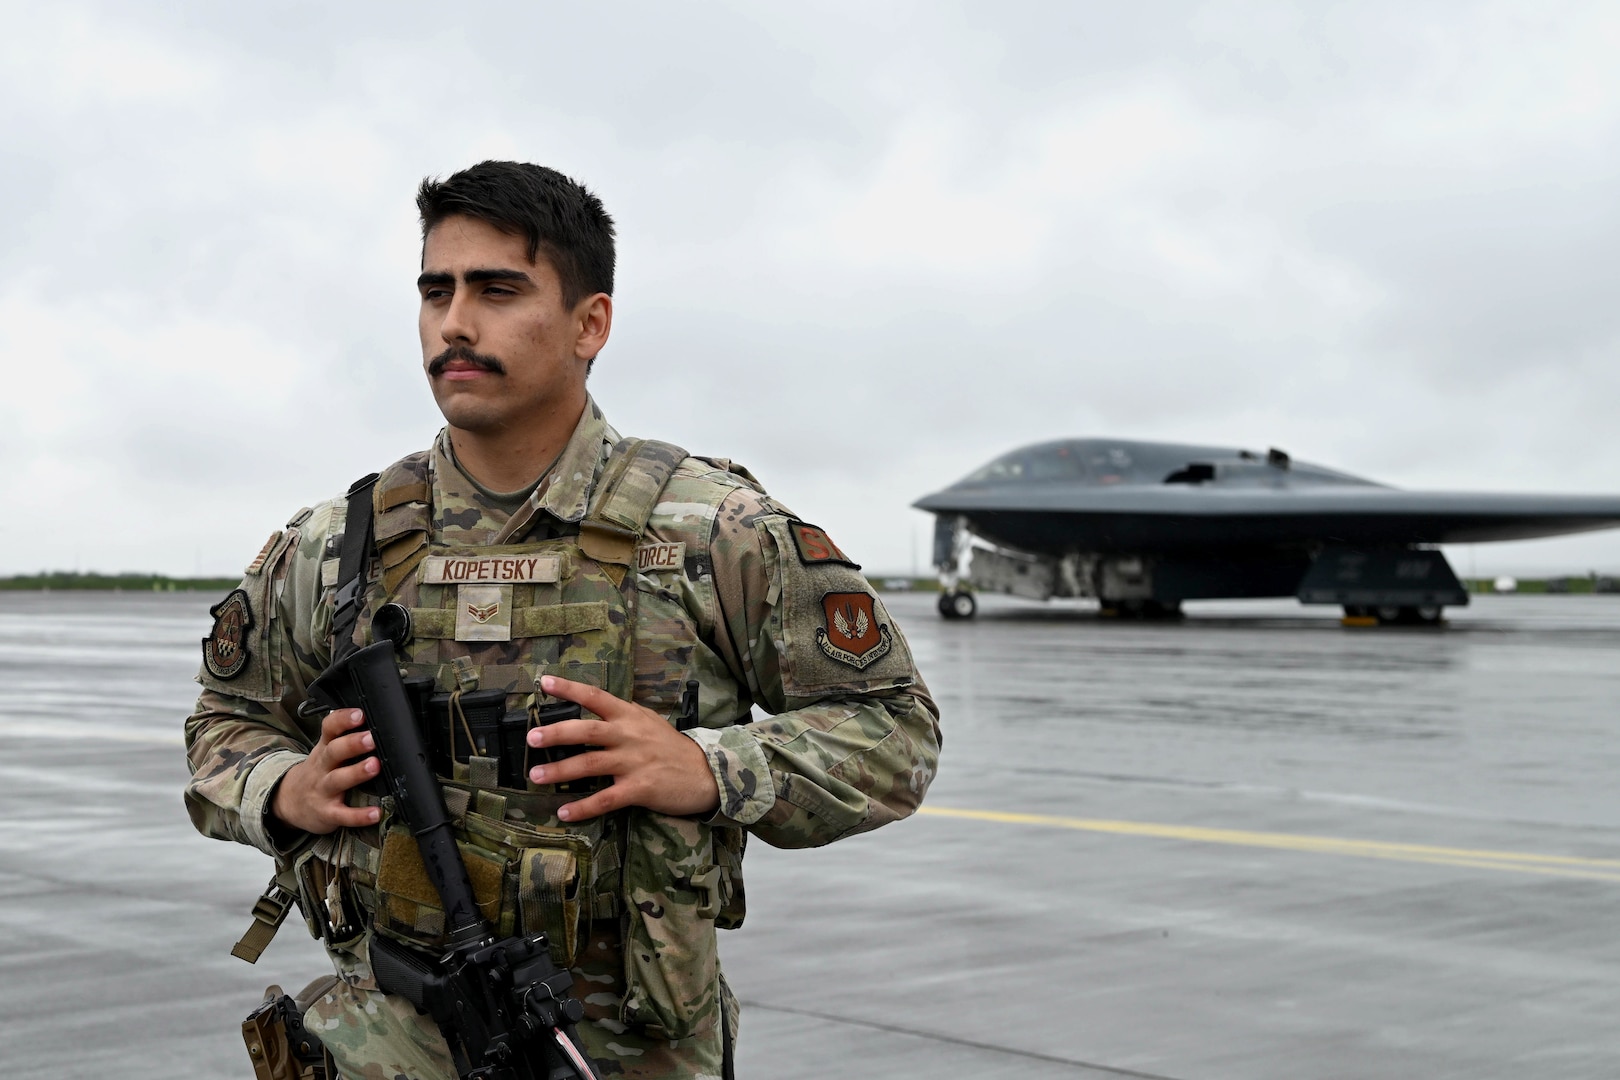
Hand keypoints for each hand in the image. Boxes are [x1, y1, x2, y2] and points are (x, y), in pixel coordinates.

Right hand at [270, 708, 382, 834]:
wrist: (289, 802)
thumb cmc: (318, 771)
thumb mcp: (325, 751)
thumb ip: (345, 737)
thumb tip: (378, 722)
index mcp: (324, 749)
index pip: (330, 728)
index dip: (343, 720)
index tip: (360, 714)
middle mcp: (322, 767)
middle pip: (334, 751)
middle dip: (353, 743)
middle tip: (371, 738)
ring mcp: (323, 791)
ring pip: (338, 780)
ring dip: (357, 773)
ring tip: (375, 766)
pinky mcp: (327, 813)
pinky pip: (343, 815)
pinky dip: (359, 815)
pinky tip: (376, 813)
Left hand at [526, 675, 720, 821]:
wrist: (706, 773)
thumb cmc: (672, 748)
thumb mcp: (649, 722)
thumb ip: (623, 715)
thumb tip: (596, 706)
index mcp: (630, 716)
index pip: (596, 696)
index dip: (569, 688)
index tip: (543, 682)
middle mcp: (629, 736)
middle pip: (587, 731)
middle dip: (557, 733)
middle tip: (532, 737)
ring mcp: (634, 762)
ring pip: (591, 764)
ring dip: (560, 771)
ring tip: (536, 775)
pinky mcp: (640, 788)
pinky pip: (606, 799)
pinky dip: (583, 807)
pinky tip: (564, 811)